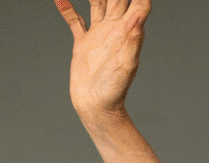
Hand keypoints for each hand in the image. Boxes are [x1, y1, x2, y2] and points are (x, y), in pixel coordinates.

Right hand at [55, 0, 150, 119]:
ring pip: (96, 2)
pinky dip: (67, 8)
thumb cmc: (114, 90)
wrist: (97, 106)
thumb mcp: (126, 63)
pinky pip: (74, 20)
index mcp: (127, 31)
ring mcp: (99, 35)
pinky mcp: (83, 43)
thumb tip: (141, 13)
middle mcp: (114, 29)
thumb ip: (133, 37)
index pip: (137, 2)